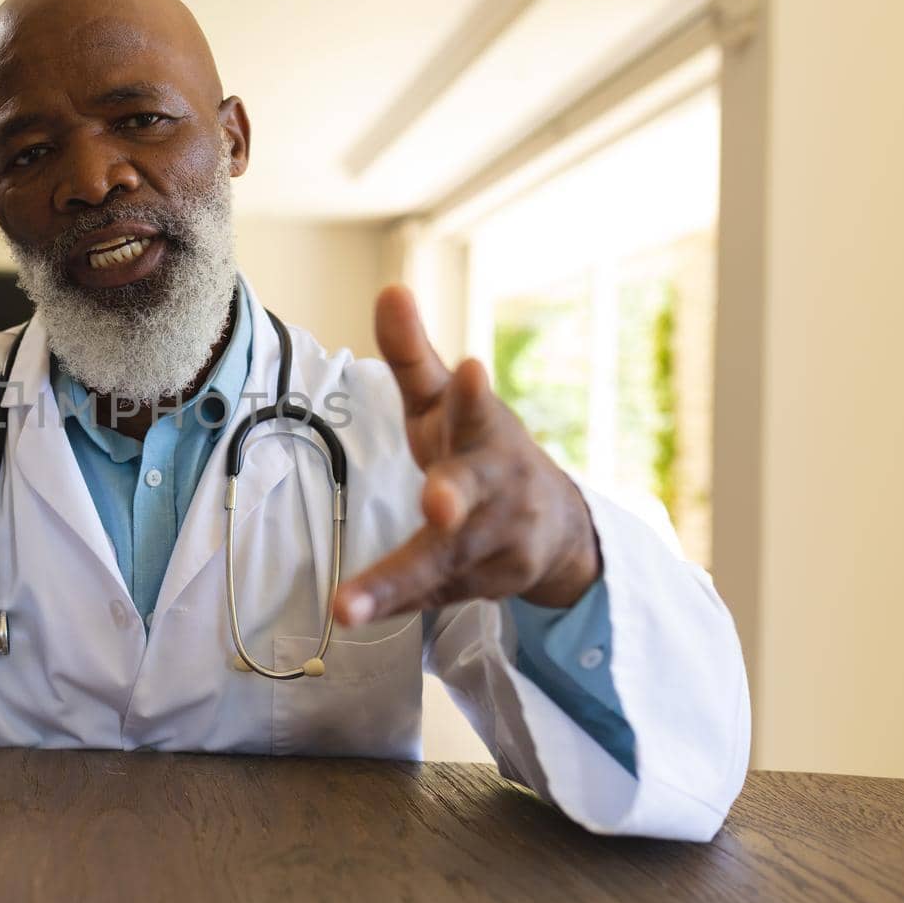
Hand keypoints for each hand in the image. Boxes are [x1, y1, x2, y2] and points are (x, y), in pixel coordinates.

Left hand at [334, 285, 601, 625]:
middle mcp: (497, 487)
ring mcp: (499, 541)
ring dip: (395, 584)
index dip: (473, 393)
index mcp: (483, 432)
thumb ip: (412, 356)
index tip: (471, 370)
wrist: (558, 526)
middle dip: (454, 497)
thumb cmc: (479, 450)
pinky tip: (354, 614)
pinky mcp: (488, 585)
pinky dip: (395, 605)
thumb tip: (389, 288)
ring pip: (442, 564)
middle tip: (436, 504)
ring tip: (346, 607)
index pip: (479, 408)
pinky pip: (432, 596)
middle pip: (470, 494)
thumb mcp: (443, 404)